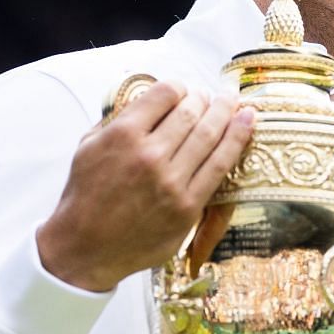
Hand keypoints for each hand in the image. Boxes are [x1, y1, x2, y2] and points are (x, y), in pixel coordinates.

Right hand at [35, 80, 254, 291]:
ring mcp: (171, 182)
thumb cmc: (85, 196)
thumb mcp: (88, 147)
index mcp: (122, 135)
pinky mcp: (188, 206)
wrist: (85, 247)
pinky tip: (248, 122)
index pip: (164, 94)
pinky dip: (238, 139)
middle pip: (191, 111)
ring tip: (232, 99)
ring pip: (210, 134)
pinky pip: (220, 165)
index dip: (179, 86)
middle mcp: (149, 155)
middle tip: (209, 94)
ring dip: (226, 111)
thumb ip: (116, 120)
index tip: (182, 89)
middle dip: (204, 97)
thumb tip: (146, 100)